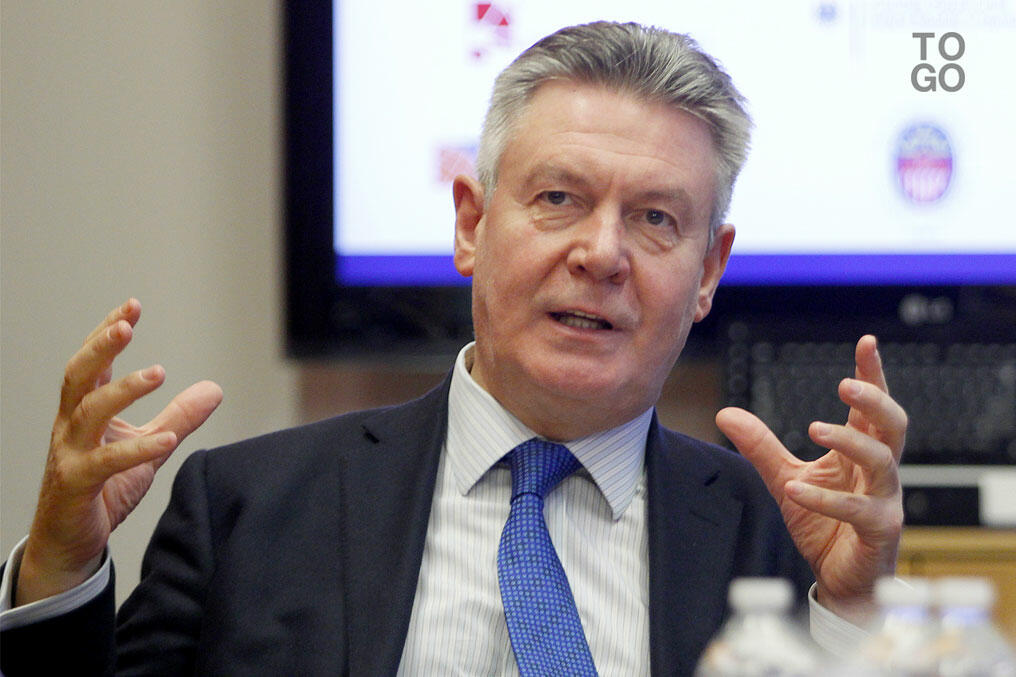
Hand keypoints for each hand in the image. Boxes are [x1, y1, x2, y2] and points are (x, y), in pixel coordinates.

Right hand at [15, 299, 222, 605]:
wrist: (71, 543)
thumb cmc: (104, 490)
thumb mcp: (149, 447)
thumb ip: (178, 417)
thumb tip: (213, 388)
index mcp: (84, 412)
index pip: (93, 363)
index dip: (108, 332)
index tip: (132, 306)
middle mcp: (71, 428)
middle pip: (78, 377)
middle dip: (100, 347)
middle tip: (126, 325)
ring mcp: (70, 456)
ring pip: (88, 413)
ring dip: (123, 390)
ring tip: (159, 373)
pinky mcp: (77, 486)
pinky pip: (105, 464)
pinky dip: (137, 450)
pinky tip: (165, 441)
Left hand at [716, 335, 906, 624]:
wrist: (843, 581)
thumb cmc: (824, 526)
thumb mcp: (785, 478)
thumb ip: (761, 446)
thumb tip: (724, 412)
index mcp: (861, 453)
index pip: (871, 408)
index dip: (872, 375)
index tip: (866, 341)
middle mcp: (879, 471)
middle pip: (892, 425)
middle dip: (874, 400)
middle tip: (846, 384)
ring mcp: (885, 501)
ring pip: (882, 461)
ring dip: (849, 442)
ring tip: (815, 428)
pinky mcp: (879, 531)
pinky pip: (859, 510)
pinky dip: (826, 499)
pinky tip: (796, 489)